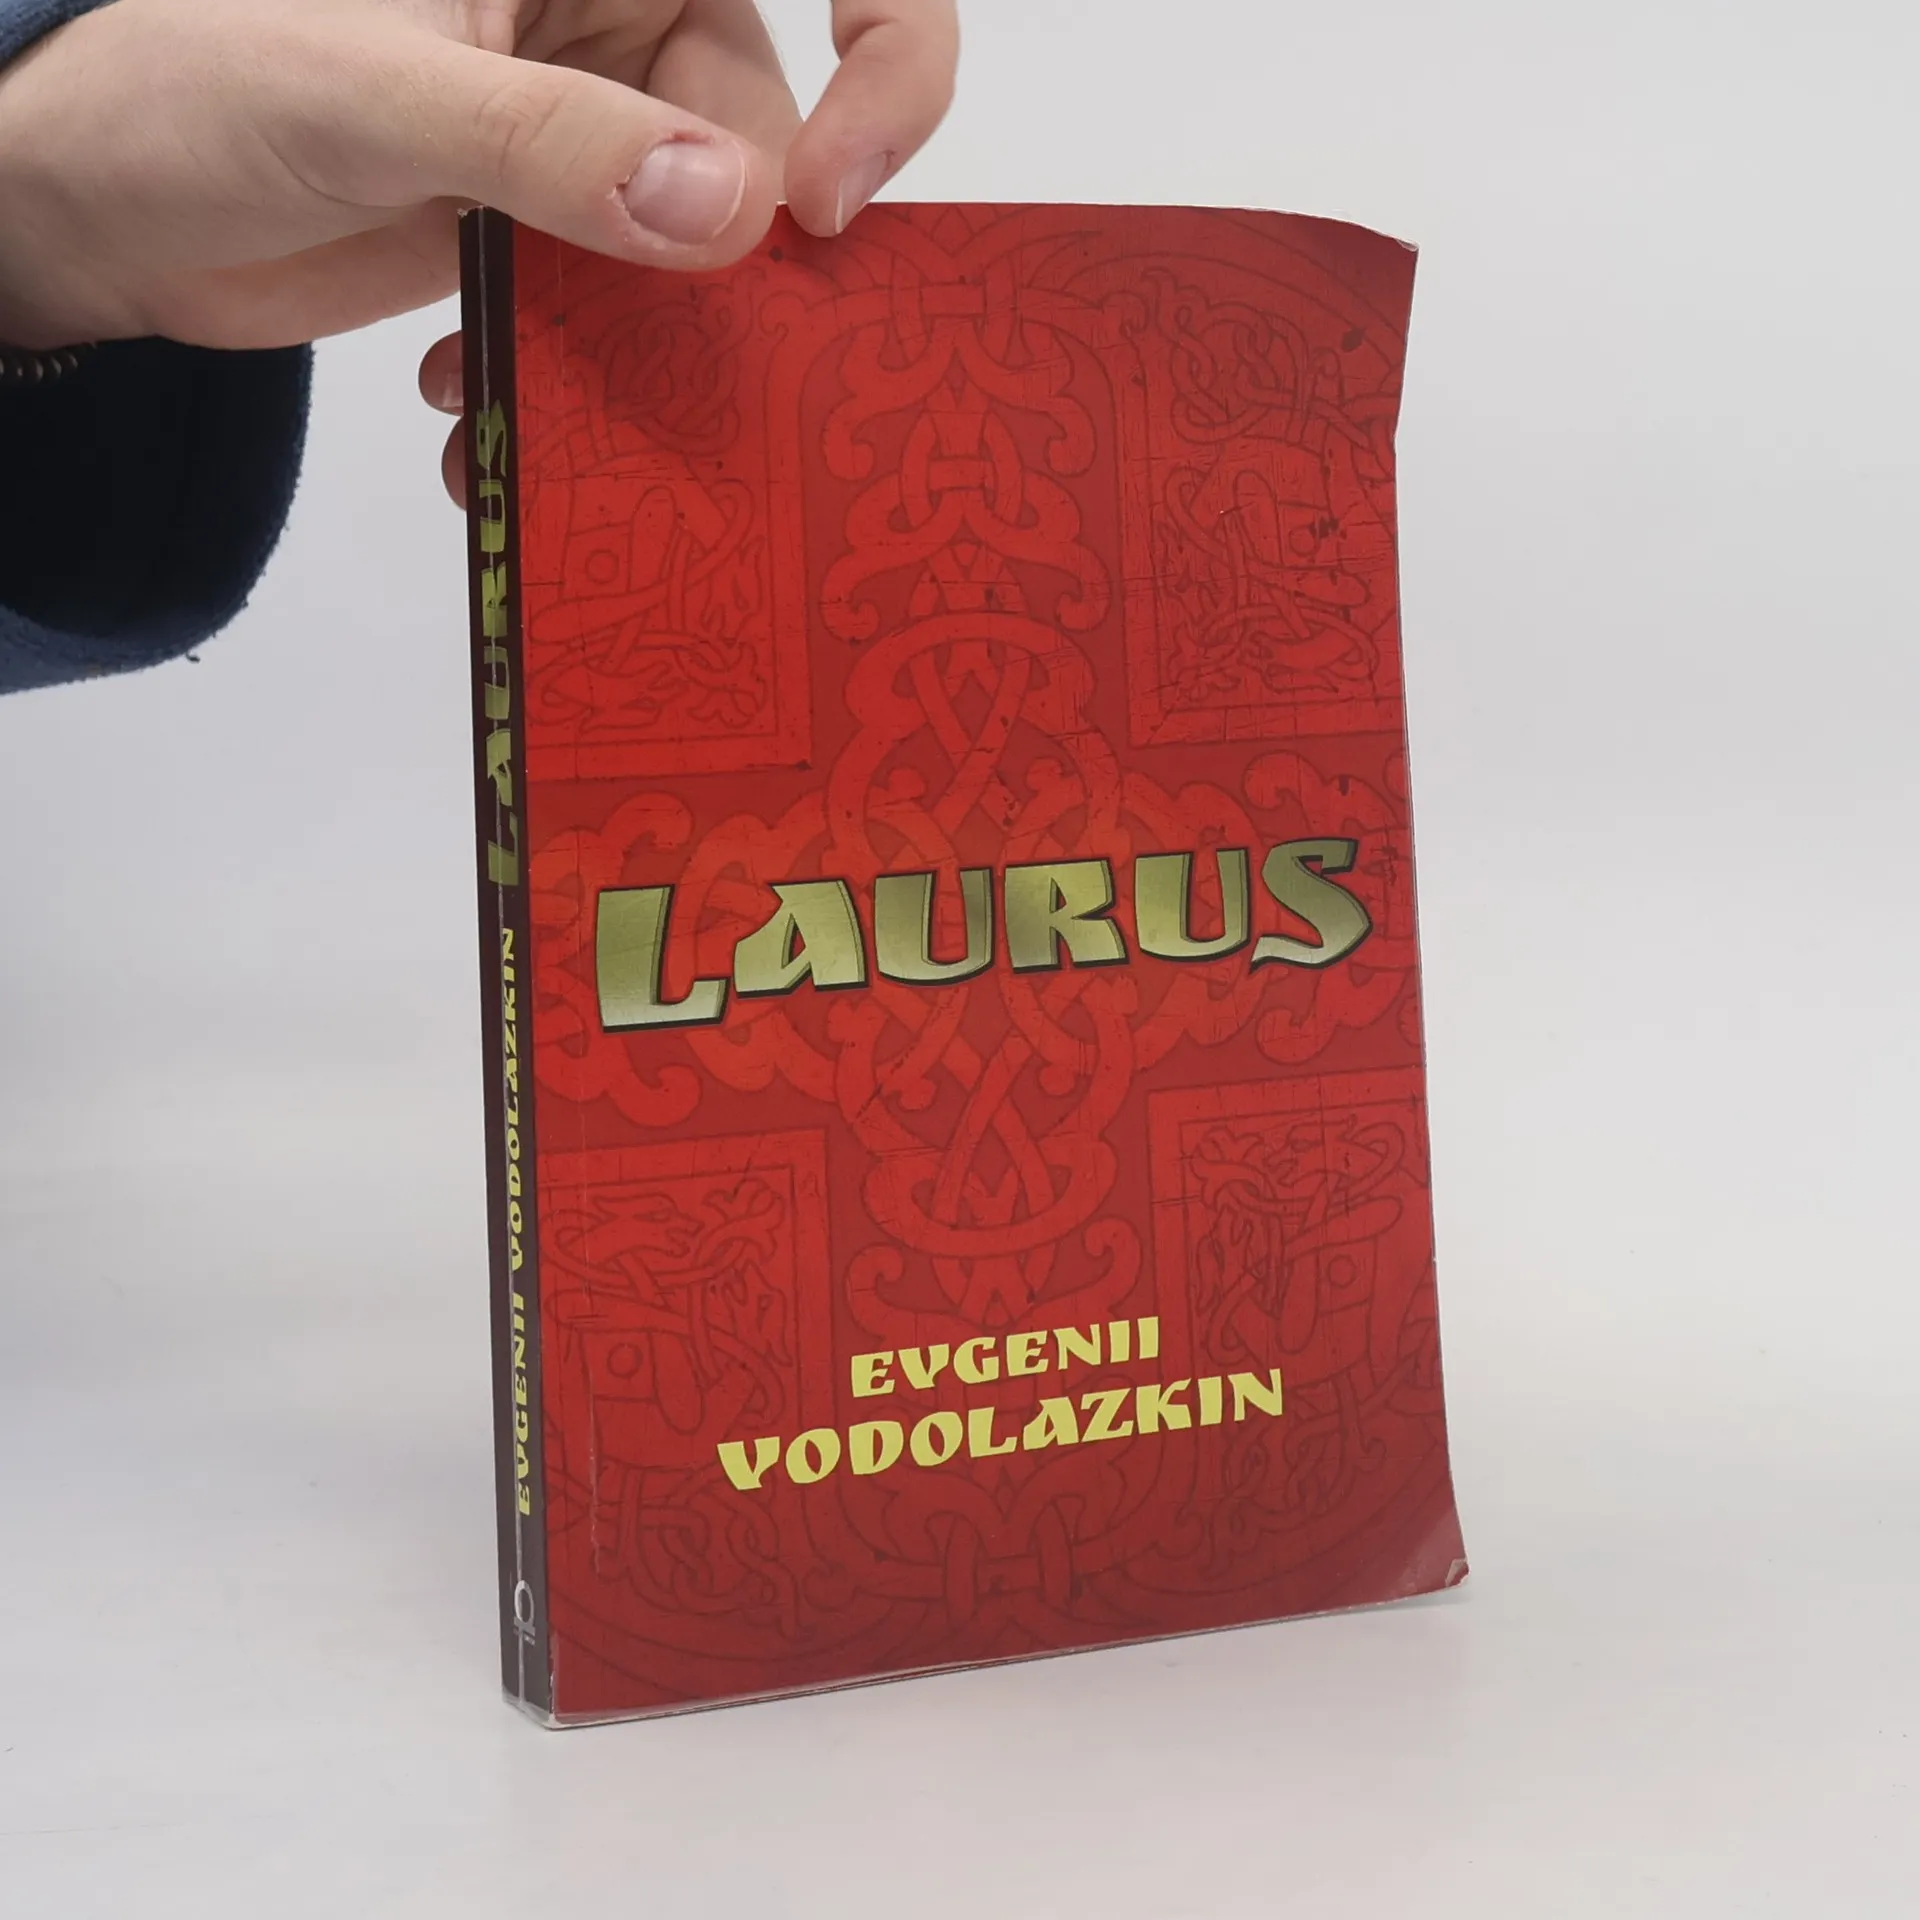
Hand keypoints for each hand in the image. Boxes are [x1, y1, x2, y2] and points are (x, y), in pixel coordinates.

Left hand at [0, 0, 956, 353]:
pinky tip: (472, 407)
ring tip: (538, 412)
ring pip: (700, 260)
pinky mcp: (552, 237)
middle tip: (657, 365)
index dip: (888, 73)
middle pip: (766, 155)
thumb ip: (546, 143)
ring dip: (640, 358)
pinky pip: (625, 318)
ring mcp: (588, 142)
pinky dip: (574, 383)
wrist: (98, 204)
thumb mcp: (369, 96)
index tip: (827, 211)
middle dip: (722, 278)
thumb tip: (735, 212)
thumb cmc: (190, 83)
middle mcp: (618, 34)